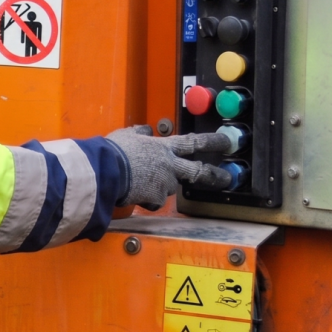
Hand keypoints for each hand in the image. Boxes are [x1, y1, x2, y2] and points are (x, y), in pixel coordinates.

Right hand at [105, 125, 232, 209]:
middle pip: (197, 171)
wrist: (105, 171)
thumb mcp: (127, 136)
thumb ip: (139, 133)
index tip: (225, 142)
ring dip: (161, 186)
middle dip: (214, 175)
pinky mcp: (155, 198)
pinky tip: (135, 193)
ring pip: (170, 187)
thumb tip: (144, 130)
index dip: (212, 141)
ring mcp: (163, 183)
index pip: (193, 142)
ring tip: (142, 182)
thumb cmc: (113, 151)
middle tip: (226, 179)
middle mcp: (169, 165)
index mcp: (163, 147)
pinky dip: (147, 198)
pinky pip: (154, 200)